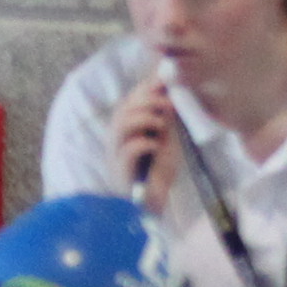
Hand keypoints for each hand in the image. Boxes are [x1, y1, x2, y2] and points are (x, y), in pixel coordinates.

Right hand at [110, 68, 182, 199]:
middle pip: (123, 109)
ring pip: (121, 125)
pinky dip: (143, 142)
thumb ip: (165, 118)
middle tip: (168, 102)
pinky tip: (156, 145)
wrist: (156, 205)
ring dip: (144, 118)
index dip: (145, 88)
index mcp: (126, 129)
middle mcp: (116, 140)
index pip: (130, 100)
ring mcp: (115, 155)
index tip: (165, 81)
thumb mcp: (166, 139)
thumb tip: (171, 92)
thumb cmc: (159, 173)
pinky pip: (127, 150)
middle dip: (146, 100)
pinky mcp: (121, 172)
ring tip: (162, 123)